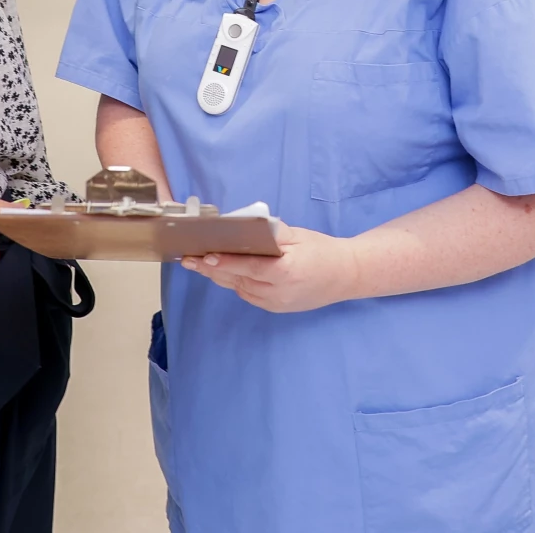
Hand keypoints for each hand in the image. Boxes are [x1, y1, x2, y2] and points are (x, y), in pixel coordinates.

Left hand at [180, 223, 360, 312]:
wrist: (346, 275)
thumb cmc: (321, 249)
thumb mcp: (297, 235)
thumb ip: (270, 232)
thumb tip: (244, 226)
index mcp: (285, 271)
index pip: (248, 267)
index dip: (225, 262)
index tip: (204, 256)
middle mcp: (279, 292)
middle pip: (238, 280)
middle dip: (212, 269)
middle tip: (188, 259)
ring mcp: (277, 303)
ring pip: (240, 289)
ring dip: (220, 277)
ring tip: (199, 264)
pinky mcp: (276, 309)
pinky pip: (249, 295)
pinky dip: (236, 283)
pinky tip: (224, 272)